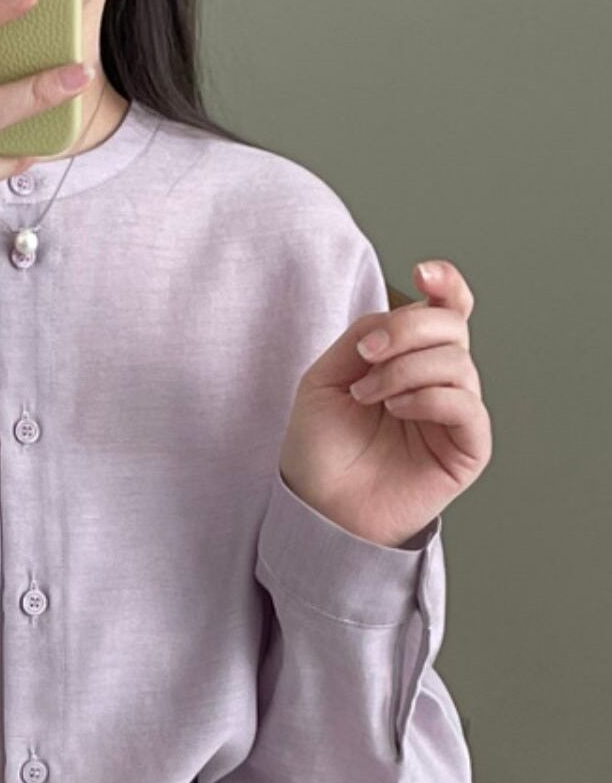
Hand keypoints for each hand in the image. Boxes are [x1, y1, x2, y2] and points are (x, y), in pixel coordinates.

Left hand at [277, 259, 491, 547]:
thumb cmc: (319, 451)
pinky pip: (466, 405)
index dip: (446, 285)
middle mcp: (440, 382)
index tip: (421, 273)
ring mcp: (456, 415)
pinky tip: (396, 409)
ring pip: (458, 363)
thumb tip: (402, 311)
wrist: (315, 510)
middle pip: (453, 327)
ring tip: (368, 398)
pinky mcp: (467, 449)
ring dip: (406, 371)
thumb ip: (363, 336)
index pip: (448, 311)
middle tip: (365, 356)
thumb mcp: (324, 380)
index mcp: (411, 361)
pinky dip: (429, 398)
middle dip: (408, 331)